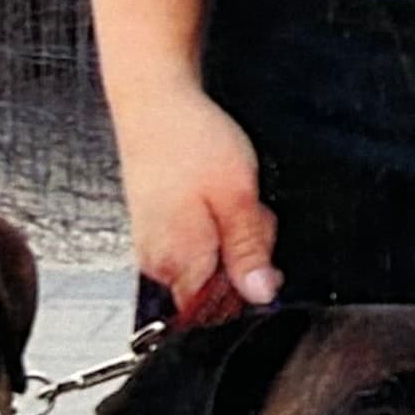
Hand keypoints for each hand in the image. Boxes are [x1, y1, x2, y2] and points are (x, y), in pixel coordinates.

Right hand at [114, 82, 281, 311]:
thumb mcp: (237, 197)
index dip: (251, 287)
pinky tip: (213, 194)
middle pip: (218, 287)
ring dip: (232, 234)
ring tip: (228, 196)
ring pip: (210, 261)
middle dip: (245, 254)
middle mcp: (160, 262)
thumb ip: (248, 253)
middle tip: (247, 210)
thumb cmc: (190, 141)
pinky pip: (196, 241)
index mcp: (180, 262)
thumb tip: (260, 296)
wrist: (152, 102)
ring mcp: (154, 245)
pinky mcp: (155, 228)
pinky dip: (214, 221)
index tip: (261, 252)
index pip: (221, 312)